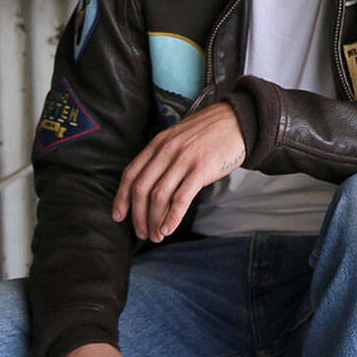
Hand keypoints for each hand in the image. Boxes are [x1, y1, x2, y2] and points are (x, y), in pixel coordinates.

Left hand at [112, 102, 245, 241]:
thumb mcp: (178, 137)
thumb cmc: (209, 133)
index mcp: (158, 143)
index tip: (118, 216)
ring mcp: (183, 159)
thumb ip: (163, 155)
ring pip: (159, 196)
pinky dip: (172, 217)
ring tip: (156, 235)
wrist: (238, 121)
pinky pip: (181, 198)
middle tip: (141, 233)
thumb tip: (150, 184)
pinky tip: (168, 228)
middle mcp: (166, 151)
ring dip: (154, 220)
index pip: (131, 174)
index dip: (121, 198)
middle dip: (137, 215)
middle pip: (141, 189)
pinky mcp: (201, 169)